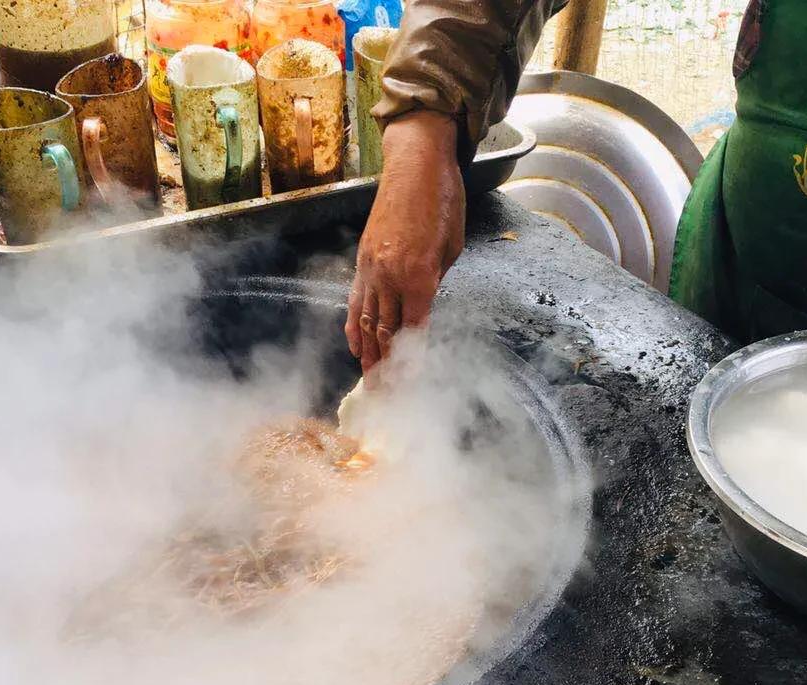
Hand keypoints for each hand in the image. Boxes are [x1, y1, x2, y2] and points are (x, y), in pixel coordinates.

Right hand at [345, 112, 465, 370]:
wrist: (416, 163)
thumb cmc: (443, 201)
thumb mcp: (452, 248)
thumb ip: (437, 283)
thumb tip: (424, 308)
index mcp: (420, 276)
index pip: (413, 332)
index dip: (410, 363)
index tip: (409, 389)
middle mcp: (391, 277)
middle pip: (386, 335)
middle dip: (386, 370)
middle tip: (385, 398)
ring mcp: (371, 269)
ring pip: (367, 322)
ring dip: (368, 356)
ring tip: (369, 383)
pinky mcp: (362, 260)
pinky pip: (354, 302)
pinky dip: (353, 327)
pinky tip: (354, 347)